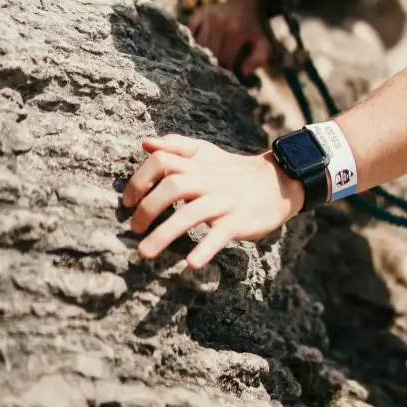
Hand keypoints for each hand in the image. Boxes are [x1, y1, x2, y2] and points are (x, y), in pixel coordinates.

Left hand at [121, 135, 304, 266]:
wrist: (279, 182)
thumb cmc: (234, 171)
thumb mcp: (207, 154)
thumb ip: (177, 146)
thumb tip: (145, 142)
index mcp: (198, 164)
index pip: (163, 160)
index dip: (140, 179)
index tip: (127, 201)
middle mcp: (209, 180)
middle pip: (174, 186)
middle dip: (147, 208)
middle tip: (133, 229)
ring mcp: (225, 201)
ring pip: (192, 213)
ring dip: (165, 233)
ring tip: (144, 253)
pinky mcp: (239, 221)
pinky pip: (220, 235)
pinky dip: (205, 248)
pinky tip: (190, 264)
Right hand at [189, 0, 270, 74]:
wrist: (243, 2)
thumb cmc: (251, 27)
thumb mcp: (262, 42)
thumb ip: (260, 59)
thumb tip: (243, 71)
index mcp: (237, 32)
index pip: (226, 59)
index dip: (225, 70)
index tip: (224, 75)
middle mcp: (222, 24)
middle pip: (211, 53)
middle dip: (212, 64)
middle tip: (212, 71)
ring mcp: (209, 17)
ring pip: (199, 44)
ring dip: (200, 55)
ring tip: (203, 62)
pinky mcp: (200, 13)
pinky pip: (190, 31)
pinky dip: (190, 41)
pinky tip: (194, 49)